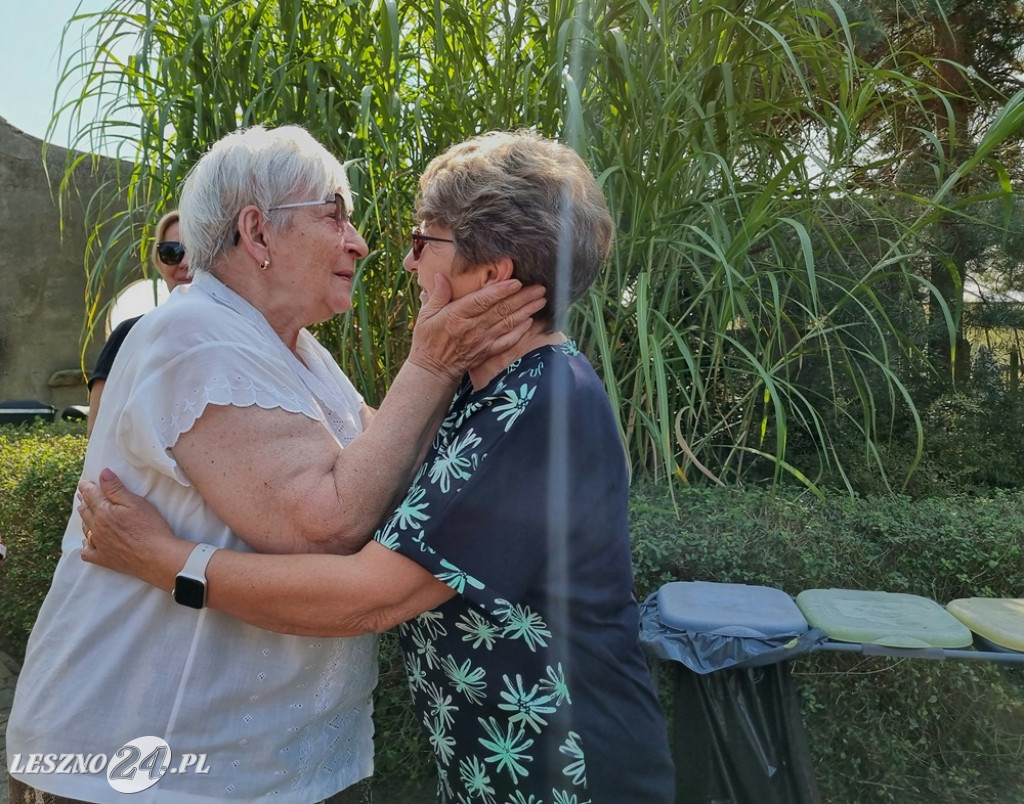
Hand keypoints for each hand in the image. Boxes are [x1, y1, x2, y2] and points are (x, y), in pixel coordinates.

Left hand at [79, 468, 188, 586]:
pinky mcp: (103, 559)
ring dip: (84, 518)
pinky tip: (89, 540)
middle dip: (84, 501)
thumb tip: (102, 473)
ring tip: (86, 512)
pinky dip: (86, 543)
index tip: (85, 483)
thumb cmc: (150, 527)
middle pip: (85, 511)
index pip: (90, 495)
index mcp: (103, 511)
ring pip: (85, 528)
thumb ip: (116, 488)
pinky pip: (87, 551)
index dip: (87, 487)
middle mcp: (96, 527)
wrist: (157, 557)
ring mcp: (98, 544)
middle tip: (84, 495)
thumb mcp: (136, 503)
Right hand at [408, 275, 545, 379]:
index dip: (501, 291)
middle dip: (523, 298)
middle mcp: (473, 328)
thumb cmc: (428, 340)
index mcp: (457, 315)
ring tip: (541, 300)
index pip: (482, 300)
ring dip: (526, 311)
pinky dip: (520, 332)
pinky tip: (531, 322)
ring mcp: (482, 341)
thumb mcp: (426, 315)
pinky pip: (507, 341)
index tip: (517, 282)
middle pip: (501, 310)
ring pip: (508, 323)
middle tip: (540, 288)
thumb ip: (437, 295)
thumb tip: (441, 276)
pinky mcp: (487, 351)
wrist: (433, 370)